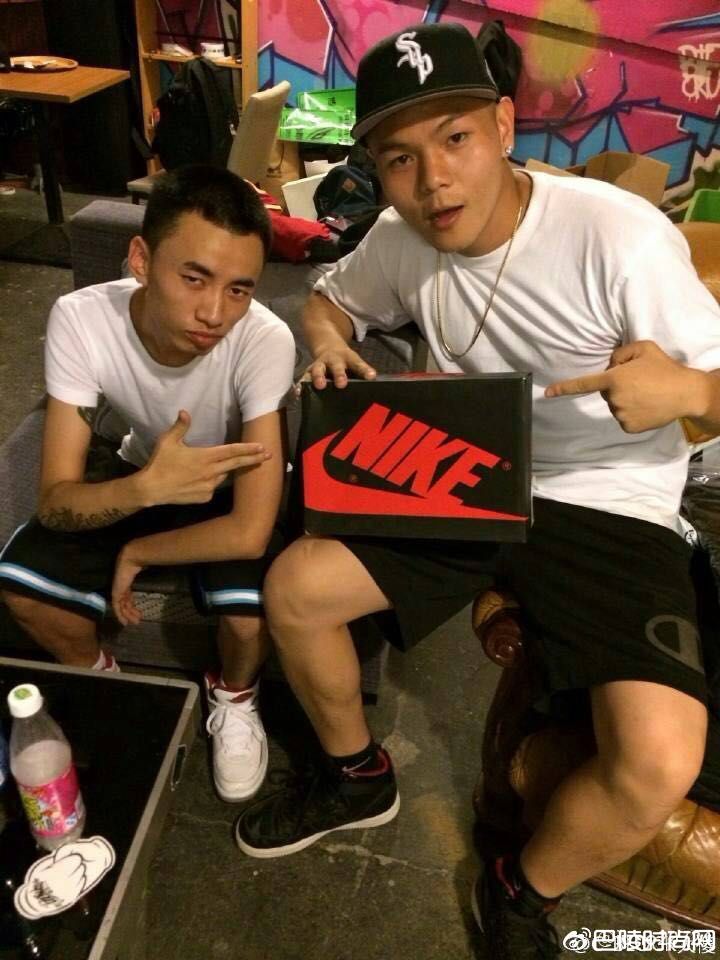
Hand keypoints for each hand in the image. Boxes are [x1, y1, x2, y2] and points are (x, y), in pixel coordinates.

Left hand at [111, 546, 143, 625]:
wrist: (130, 560)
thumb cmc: (139, 563)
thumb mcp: (145, 571)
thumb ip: (148, 574)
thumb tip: (156, 571)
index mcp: (126, 584)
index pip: (128, 598)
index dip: (131, 606)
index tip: (138, 613)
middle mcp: (120, 588)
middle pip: (125, 604)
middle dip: (131, 613)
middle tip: (138, 620)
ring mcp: (117, 591)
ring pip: (121, 607)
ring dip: (127, 616)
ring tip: (134, 622)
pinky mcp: (115, 593)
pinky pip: (117, 607)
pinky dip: (120, 615)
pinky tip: (124, 622)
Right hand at [140, 410, 270, 505]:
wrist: (151, 489)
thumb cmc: (160, 462)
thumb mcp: (168, 441)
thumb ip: (180, 426)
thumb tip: (185, 412)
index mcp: (205, 457)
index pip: (232, 451)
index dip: (248, 449)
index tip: (262, 447)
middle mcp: (211, 472)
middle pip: (237, 464)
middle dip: (254, 459)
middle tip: (269, 455)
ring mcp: (209, 486)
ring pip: (222, 476)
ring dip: (223, 470)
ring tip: (210, 467)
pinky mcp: (205, 497)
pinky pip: (212, 487)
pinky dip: (210, 482)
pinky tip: (197, 480)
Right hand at [297, 346, 376, 392]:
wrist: (327, 346)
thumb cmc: (345, 361)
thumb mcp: (355, 363)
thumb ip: (364, 372)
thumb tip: (374, 382)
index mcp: (348, 358)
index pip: (358, 364)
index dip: (364, 370)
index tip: (371, 376)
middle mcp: (332, 361)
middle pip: (336, 366)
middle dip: (339, 374)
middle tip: (342, 384)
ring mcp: (320, 365)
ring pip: (318, 370)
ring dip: (318, 377)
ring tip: (319, 385)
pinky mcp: (309, 372)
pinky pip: (304, 378)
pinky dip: (301, 385)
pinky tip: (299, 392)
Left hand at [545, 340, 708, 432]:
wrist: (686, 393)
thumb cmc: (664, 368)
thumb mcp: (642, 348)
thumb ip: (619, 353)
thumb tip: (609, 365)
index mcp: (614, 379)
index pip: (583, 384)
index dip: (564, 388)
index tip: (548, 393)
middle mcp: (614, 399)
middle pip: (607, 392)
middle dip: (618, 386)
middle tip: (640, 381)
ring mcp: (621, 415)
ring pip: (616, 405)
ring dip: (626, 399)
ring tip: (647, 393)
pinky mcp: (629, 428)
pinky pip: (624, 418)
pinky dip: (633, 413)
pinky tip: (647, 406)